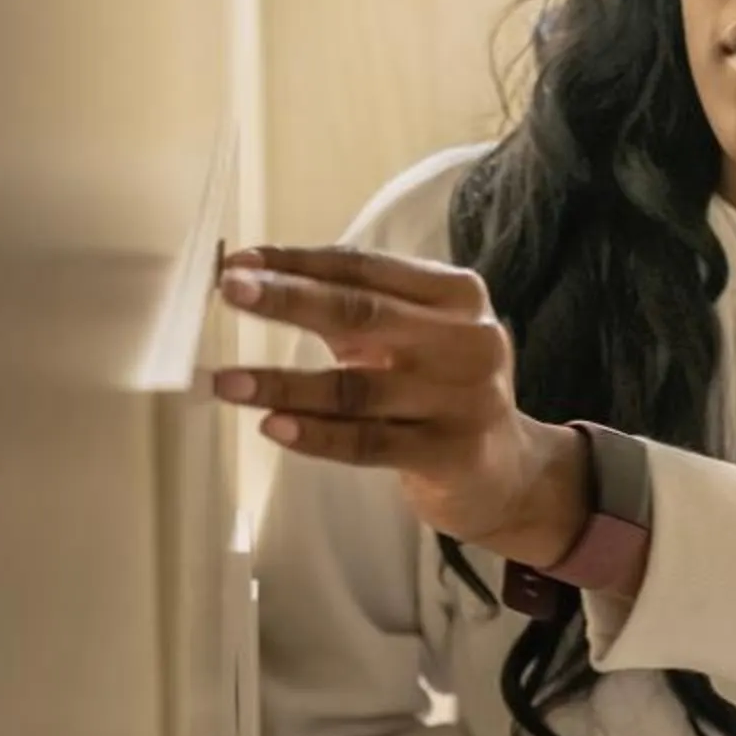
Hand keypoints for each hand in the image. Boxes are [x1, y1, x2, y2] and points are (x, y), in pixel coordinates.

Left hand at [211, 246, 587, 560]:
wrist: (507, 473)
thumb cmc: (439, 392)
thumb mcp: (414, 338)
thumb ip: (355, 310)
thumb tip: (259, 280)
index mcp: (458, 295)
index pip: (367, 269)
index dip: (300, 263)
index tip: (239, 262)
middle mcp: (469, 340)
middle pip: (364, 313)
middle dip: (289, 299)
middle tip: (230, 291)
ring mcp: (465, 399)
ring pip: (357, 387)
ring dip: (283, 383)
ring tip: (227, 381)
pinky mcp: (453, 454)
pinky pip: (369, 443)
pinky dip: (317, 434)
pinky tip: (273, 426)